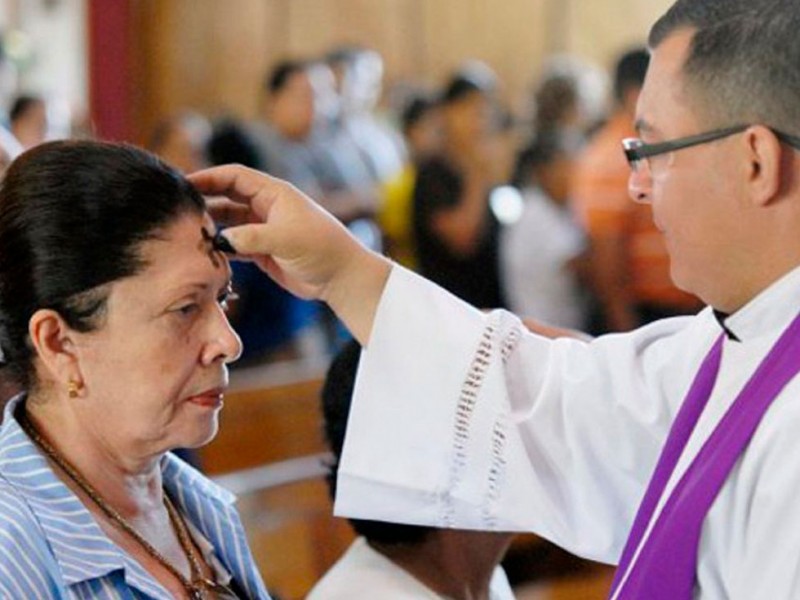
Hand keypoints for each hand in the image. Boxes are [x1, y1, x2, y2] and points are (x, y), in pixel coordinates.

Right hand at [188, 165, 390, 343]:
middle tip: (178, 210)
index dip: (209, 177)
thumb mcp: (285, 239)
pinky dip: (220, 248)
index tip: (184, 183)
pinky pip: (235, 245)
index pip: (235, 176)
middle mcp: (267, 207)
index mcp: (274, 193)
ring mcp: (264, 229)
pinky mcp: (263, 251)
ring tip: (186, 233)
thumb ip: (251, 237)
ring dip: (210, 227)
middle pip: (227, 197)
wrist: (342, 277)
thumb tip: (220, 239)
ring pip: (229, 222)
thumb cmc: (321, 249)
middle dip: (204, 201)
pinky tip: (205, 252)